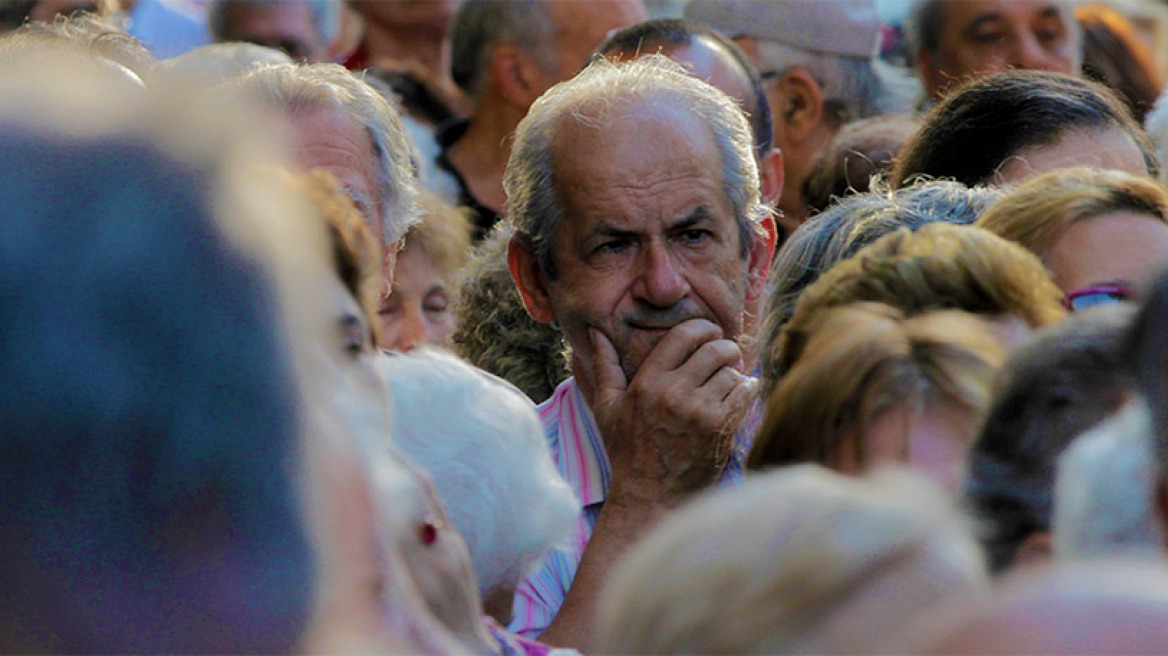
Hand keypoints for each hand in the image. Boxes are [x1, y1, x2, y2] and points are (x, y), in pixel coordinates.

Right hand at [586, 319, 756, 505]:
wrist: (652, 496)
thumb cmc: (627, 451)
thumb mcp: (607, 408)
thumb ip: (605, 367)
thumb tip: (597, 333)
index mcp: (647, 383)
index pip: (683, 335)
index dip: (702, 327)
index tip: (708, 333)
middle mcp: (674, 393)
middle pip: (714, 349)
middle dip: (723, 347)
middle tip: (724, 354)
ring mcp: (700, 411)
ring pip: (732, 371)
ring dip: (733, 372)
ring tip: (726, 380)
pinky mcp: (720, 429)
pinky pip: (745, 392)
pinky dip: (746, 389)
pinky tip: (739, 393)